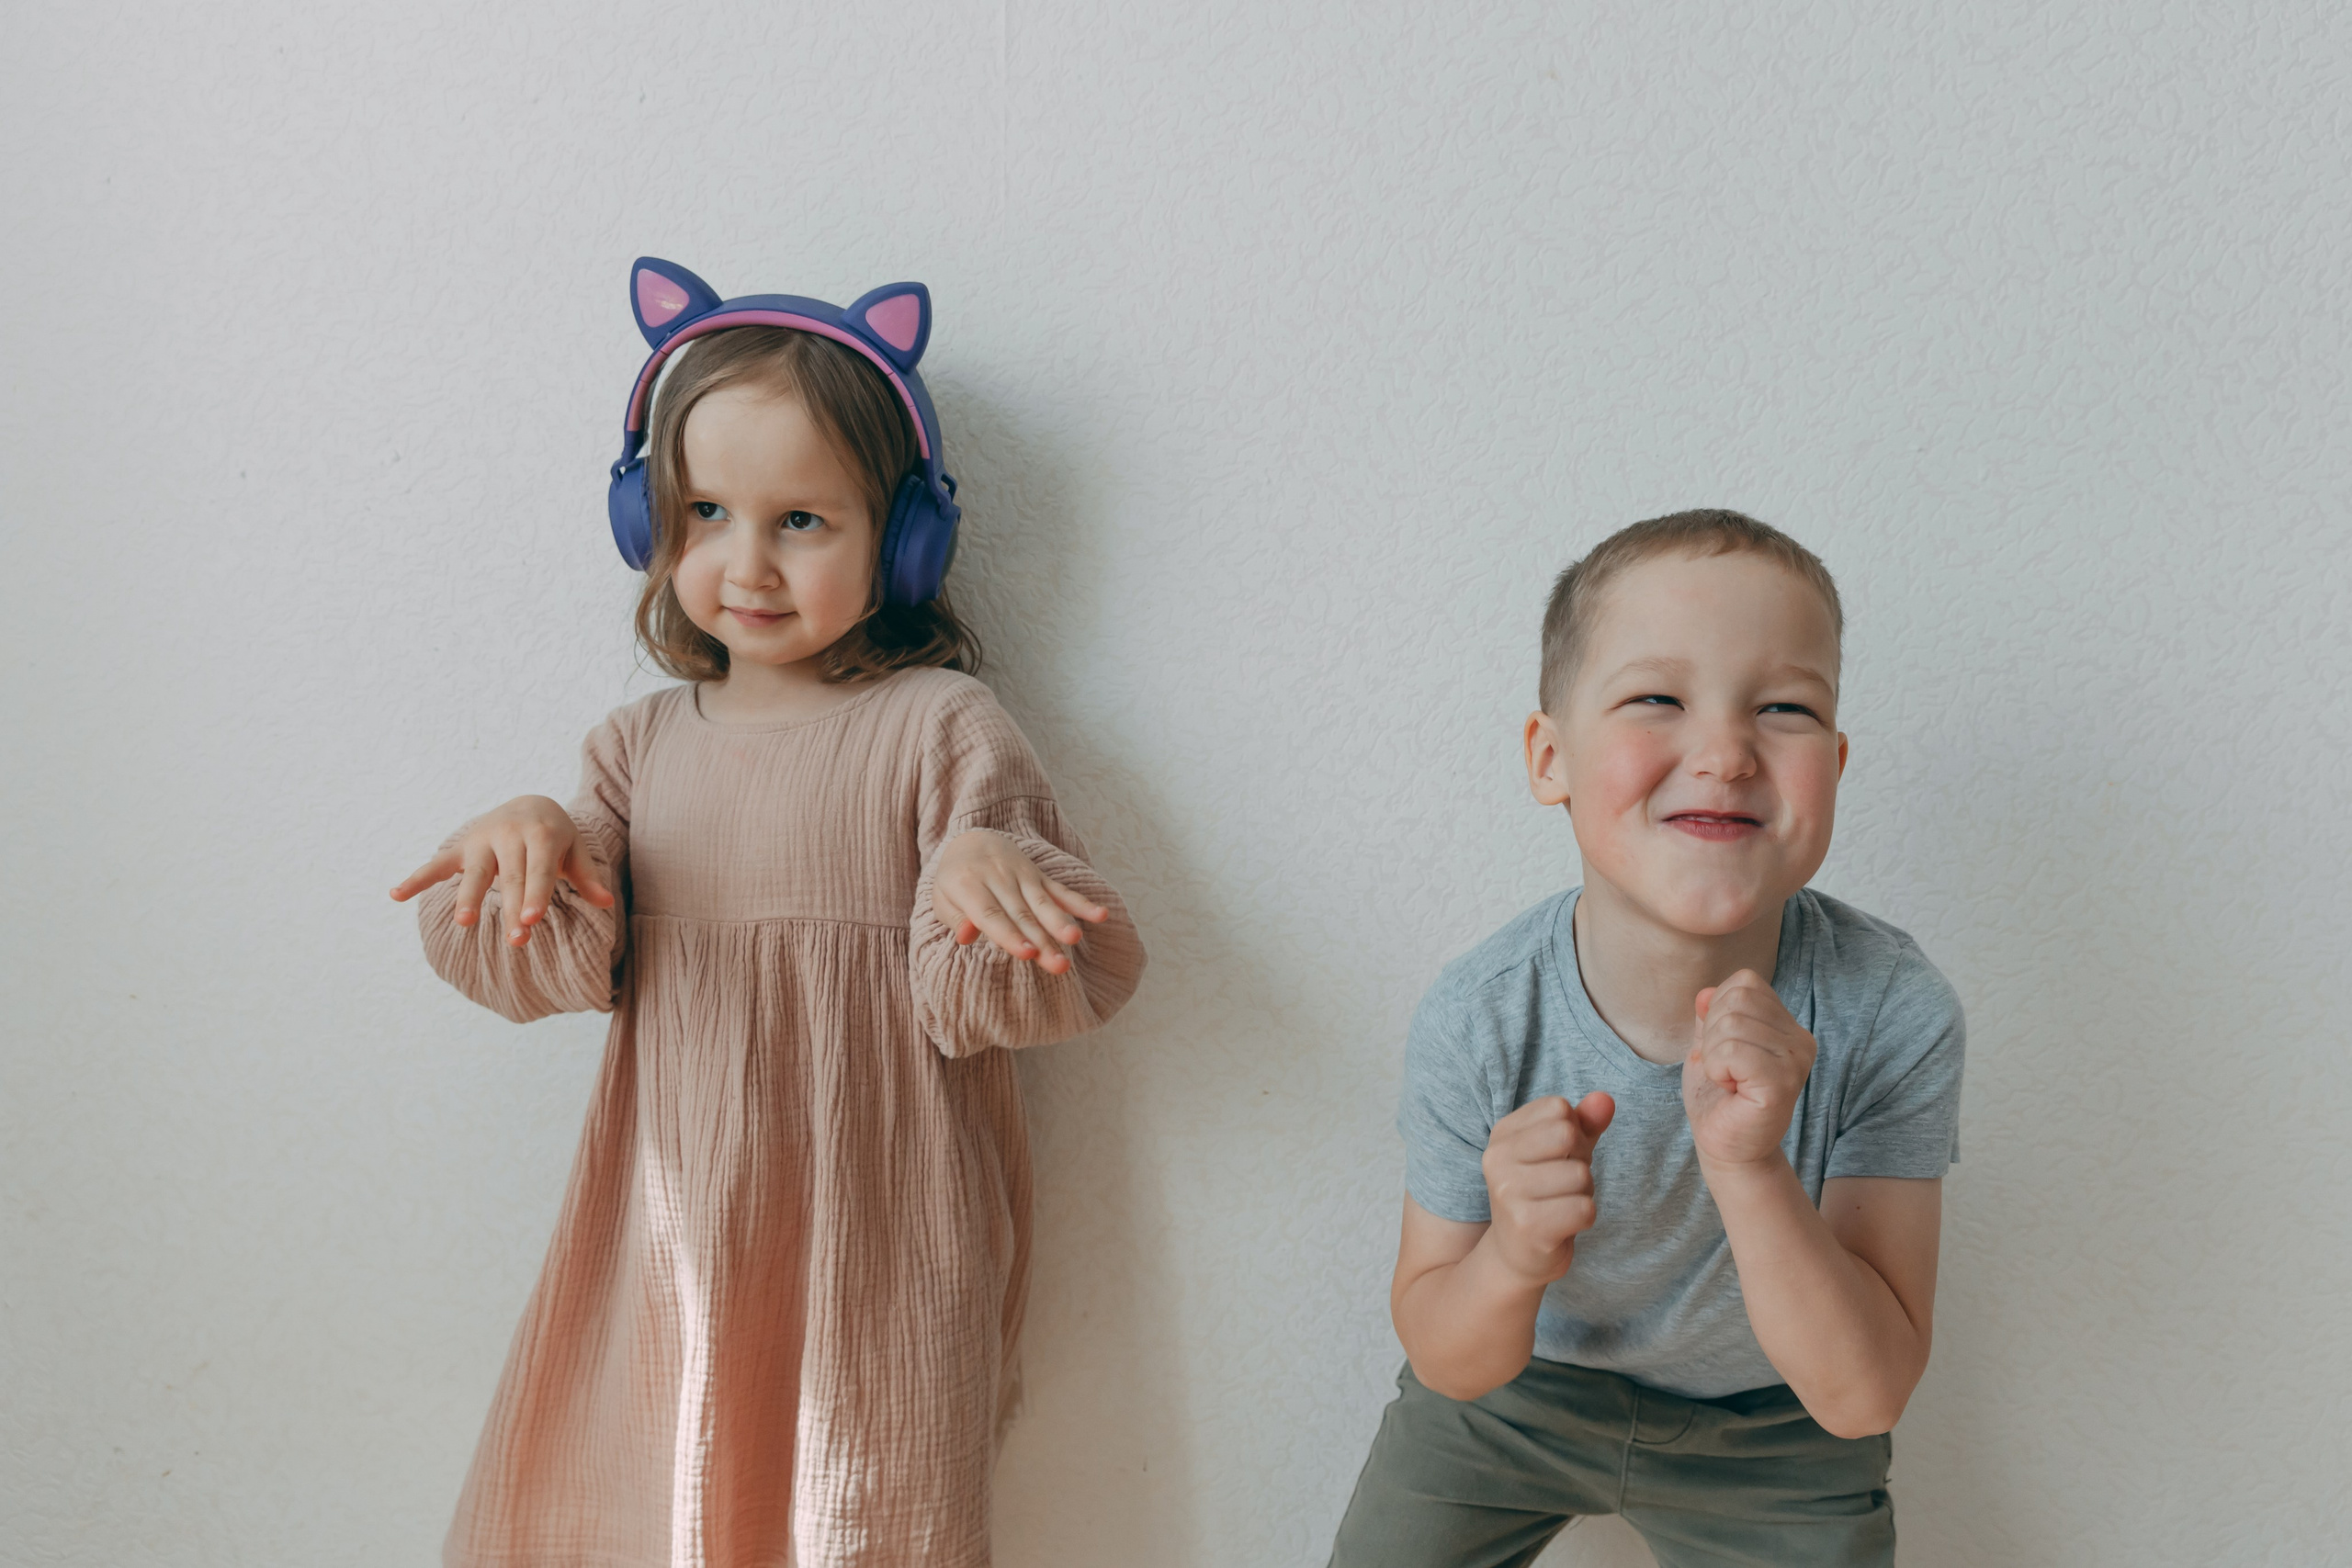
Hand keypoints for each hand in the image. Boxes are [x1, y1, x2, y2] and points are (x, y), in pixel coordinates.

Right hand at [389, 795, 614, 946]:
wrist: (530, 803)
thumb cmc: (557, 836)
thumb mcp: (575, 850)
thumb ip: (588, 876)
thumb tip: (607, 903)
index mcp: (542, 835)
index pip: (539, 870)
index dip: (536, 895)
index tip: (532, 920)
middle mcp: (510, 834)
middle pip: (510, 878)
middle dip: (512, 909)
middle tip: (517, 941)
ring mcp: (482, 839)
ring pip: (475, 872)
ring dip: (468, 897)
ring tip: (464, 922)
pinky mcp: (462, 847)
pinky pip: (436, 864)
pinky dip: (416, 878)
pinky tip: (395, 895)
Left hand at [929, 829, 1107, 974]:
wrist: (974, 840)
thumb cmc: (956, 881)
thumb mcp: (943, 898)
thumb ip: (956, 918)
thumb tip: (966, 936)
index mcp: (968, 885)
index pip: (992, 915)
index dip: (1010, 935)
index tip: (1027, 955)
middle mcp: (998, 877)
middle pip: (1023, 914)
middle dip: (1042, 940)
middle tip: (1059, 965)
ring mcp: (1023, 875)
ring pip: (1044, 903)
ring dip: (1061, 923)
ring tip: (1076, 939)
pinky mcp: (1040, 876)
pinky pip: (1062, 891)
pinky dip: (1082, 903)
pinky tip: (1100, 915)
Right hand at [1478, 1092, 1615, 1285]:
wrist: (1517, 1254)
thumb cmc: (1543, 1194)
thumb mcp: (1561, 1152)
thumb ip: (1584, 1123)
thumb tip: (1606, 1099)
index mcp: (1501, 1134)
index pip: (1558, 1108)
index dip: (1573, 1131)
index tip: (1557, 1157)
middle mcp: (1497, 1159)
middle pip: (1568, 1136)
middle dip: (1581, 1160)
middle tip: (1562, 1183)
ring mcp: (1508, 1192)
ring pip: (1580, 1175)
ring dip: (1584, 1192)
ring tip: (1561, 1204)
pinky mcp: (1527, 1225)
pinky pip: (1584, 1208)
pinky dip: (1585, 1217)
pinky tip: (1563, 1224)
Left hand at [1682, 969, 1815, 1169]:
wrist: (1725, 1145)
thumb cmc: (1718, 1096)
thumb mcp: (1709, 1045)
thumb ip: (1710, 1015)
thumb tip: (1706, 992)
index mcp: (1788, 1025)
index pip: (1745, 982)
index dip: (1717, 1010)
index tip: (1723, 1049)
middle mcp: (1801, 1039)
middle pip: (1738, 999)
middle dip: (1712, 1033)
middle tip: (1724, 1069)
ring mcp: (1796, 1060)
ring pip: (1731, 1024)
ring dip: (1713, 1055)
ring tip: (1729, 1081)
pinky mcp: (1782, 1082)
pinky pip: (1732, 1051)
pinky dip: (1717, 1068)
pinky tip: (1731, 1089)